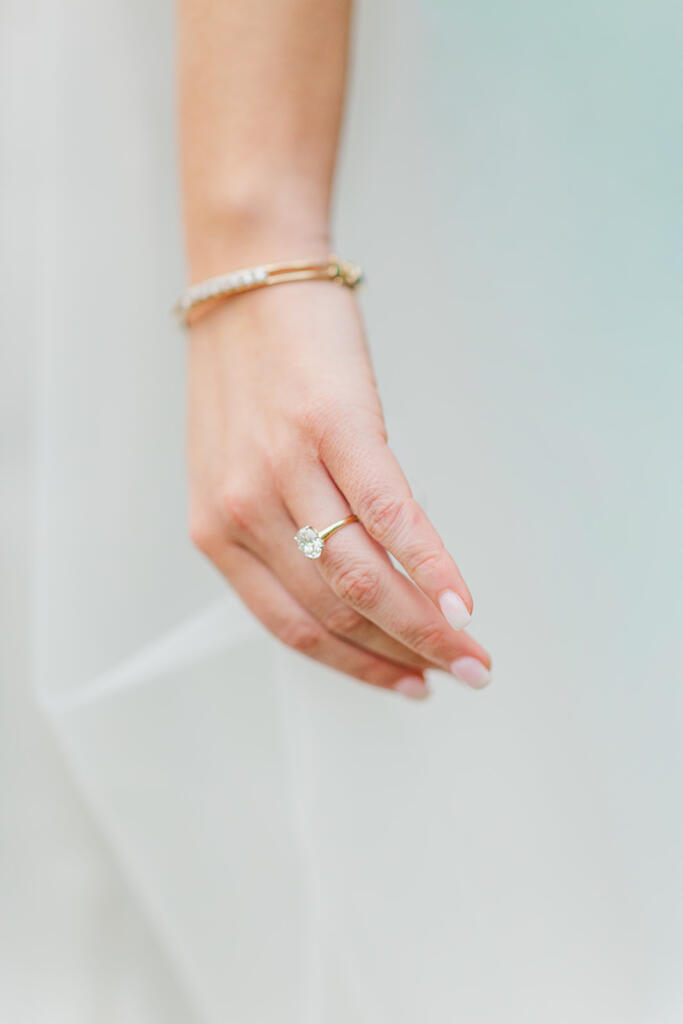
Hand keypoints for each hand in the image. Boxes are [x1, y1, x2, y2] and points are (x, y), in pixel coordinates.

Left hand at [187, 278, 491, 698]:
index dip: (358, 666)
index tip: (406, 683)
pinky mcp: (333, 425)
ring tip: (472, 653)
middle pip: (336, 610)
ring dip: (426, 627)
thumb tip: (361, 586)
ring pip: (362, 577)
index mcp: (216, 530)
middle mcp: (242, 510)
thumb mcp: (238, 468)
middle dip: (405, 656)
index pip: (293, 626)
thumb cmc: (249, 377)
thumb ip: (280, 530)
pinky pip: (390, 515)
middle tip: (462, 674)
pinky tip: (463, 599)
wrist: (248, 279)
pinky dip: (432, 565)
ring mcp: (285, 468)